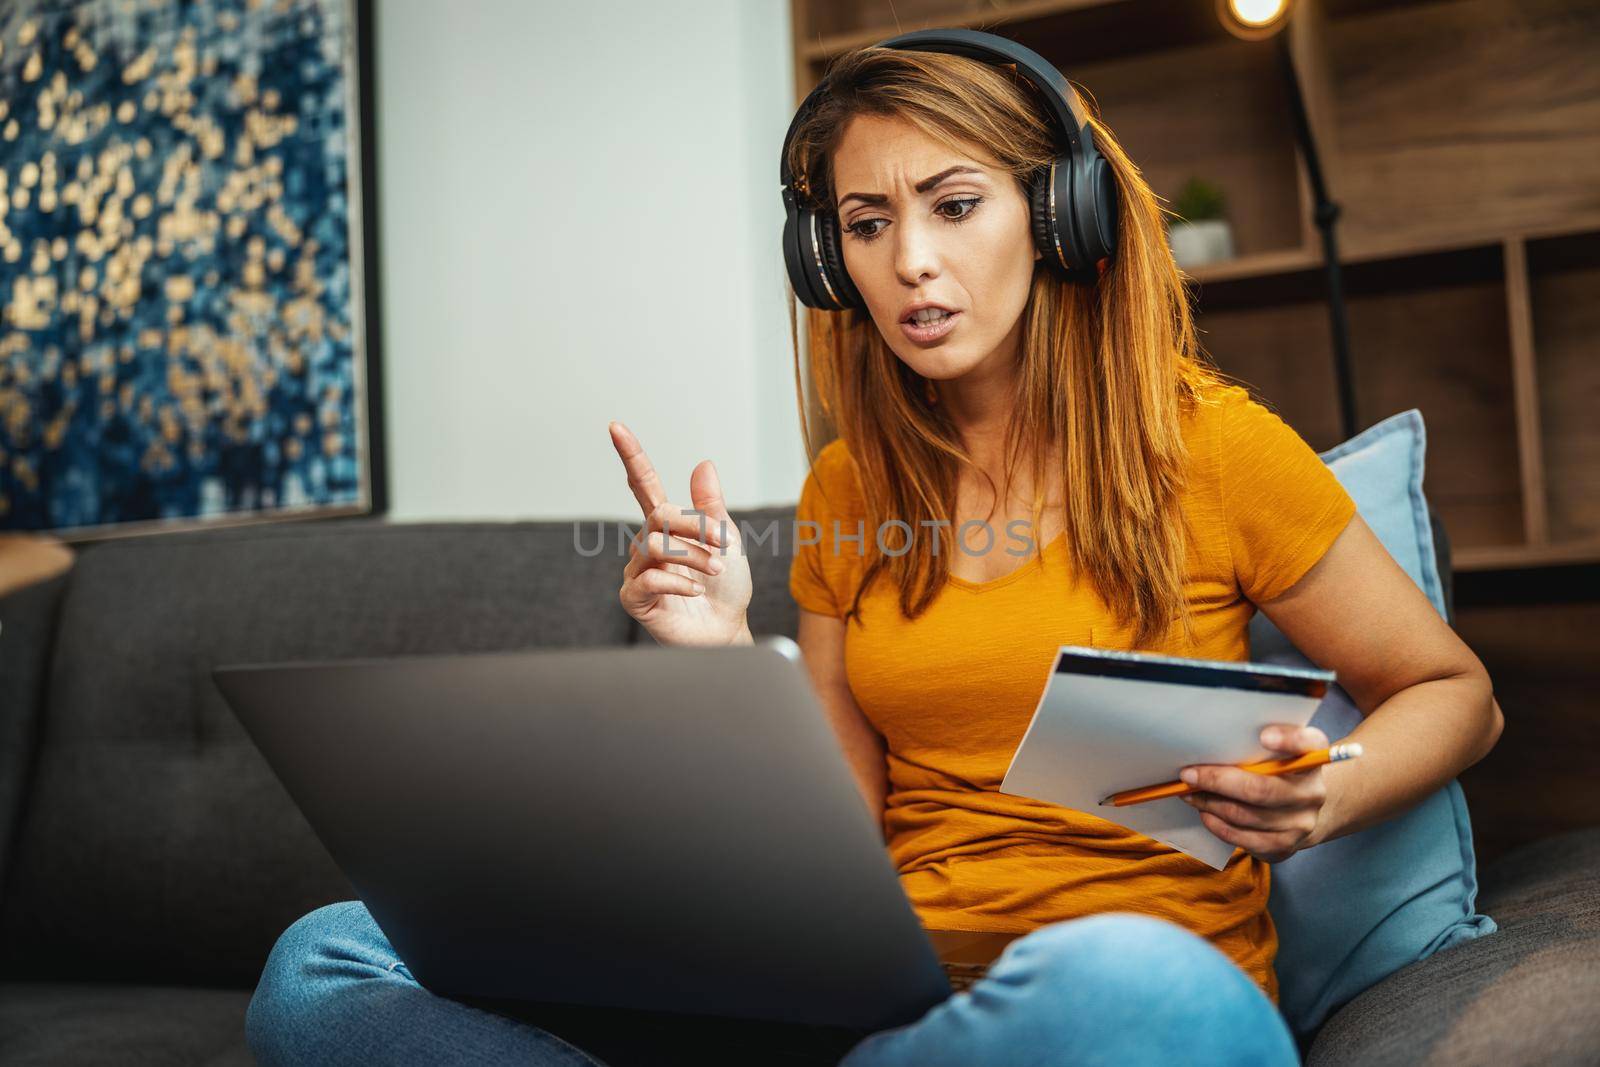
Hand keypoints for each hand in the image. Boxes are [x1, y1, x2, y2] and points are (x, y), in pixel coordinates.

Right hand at [608, 421, 752, 646]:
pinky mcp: (634, 598)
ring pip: (657, 546)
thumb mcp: (727, 541)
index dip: (630, 455)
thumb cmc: (726, 587)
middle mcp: (647, 544)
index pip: (644, 484)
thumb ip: (711, 506)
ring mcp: (638, 570)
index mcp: (668, 525)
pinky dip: (678, 581)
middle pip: (660, 515)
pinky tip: (693, 590)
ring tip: (714, 571)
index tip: (615, 426)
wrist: (729, 630)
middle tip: (722, 546)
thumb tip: (704, 464)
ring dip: (694, 557)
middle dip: (696, 528)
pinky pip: (649, 578)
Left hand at [1179, 724, 1329, 863]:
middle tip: (1188, 775)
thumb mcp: (1276, 750)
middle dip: (1217, 781)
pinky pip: (1244, 839)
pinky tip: (1206, 813)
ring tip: (1189, 793)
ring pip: (1245, 816)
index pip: (1309, 743)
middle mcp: (1312, 792)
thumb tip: (1206, 744)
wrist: (1299, 808)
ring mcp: (1301, 823)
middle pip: (1261, 789)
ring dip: (1209, 804)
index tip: (1264, 736)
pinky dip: (1218, 825)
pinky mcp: (1285, 846)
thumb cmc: (1276, 771)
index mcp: (1311, 757)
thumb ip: (1253, 742)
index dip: (1288, 740)